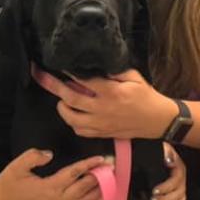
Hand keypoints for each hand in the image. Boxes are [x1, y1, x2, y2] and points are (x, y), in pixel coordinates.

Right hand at [0, 149, 106, 199]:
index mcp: (50, 187)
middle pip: (85, 188)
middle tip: (112, 167)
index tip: (102, 159)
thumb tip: (49, 154)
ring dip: (100, 192)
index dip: (89, 165)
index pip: (75, 174)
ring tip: (111, 182)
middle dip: (100, 177)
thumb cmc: (8, 183)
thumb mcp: (17, 165)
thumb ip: (33, 156)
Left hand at [37, 69, 175, 140]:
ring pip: (71, 118)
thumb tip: (96, 65)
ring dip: (62, 108)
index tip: (59, 65)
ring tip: (62, 100)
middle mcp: (103, 109)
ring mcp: (101, 124)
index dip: (69, 72)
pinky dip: (73, 123)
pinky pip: (80, 131)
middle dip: (54, 87)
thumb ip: (114, 71)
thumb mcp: (134, 77)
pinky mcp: (102, 134)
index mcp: (111, 92)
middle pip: (71, 99)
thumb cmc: (146, 96)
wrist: (157, 120)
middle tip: (42, 77)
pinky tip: (74, 114)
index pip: (84, 81)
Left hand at [152, 143, 186, 199]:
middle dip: (166, 199)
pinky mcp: (179, 195)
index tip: (154, 191)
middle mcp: (182, 178)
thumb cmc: (156, 151)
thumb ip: (162, 153)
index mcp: (178, 167)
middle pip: (180, 193)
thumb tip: (169, 161)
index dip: (166, 187)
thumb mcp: (159, 149)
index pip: (176, 179)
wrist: (157, 153)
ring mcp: (181, 187)